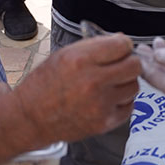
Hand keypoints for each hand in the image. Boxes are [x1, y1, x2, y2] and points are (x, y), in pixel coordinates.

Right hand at [12, 33, 141, 140]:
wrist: (30, 118)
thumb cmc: (44, 84)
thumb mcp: (64, 54)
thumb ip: (94, 46)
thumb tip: (122, 42)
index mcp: (81, 60)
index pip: (122, 45)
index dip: (123, 45)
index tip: (119, 48)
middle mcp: (93, 82)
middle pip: (134, 66)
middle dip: (128, 62)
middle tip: (118, 65)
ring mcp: (100, 105)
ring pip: (134, 86)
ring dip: (125, 83)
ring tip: (109, 84)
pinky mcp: (104, 123)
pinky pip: (128, 107)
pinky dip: (121, 102)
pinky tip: (107, 99)